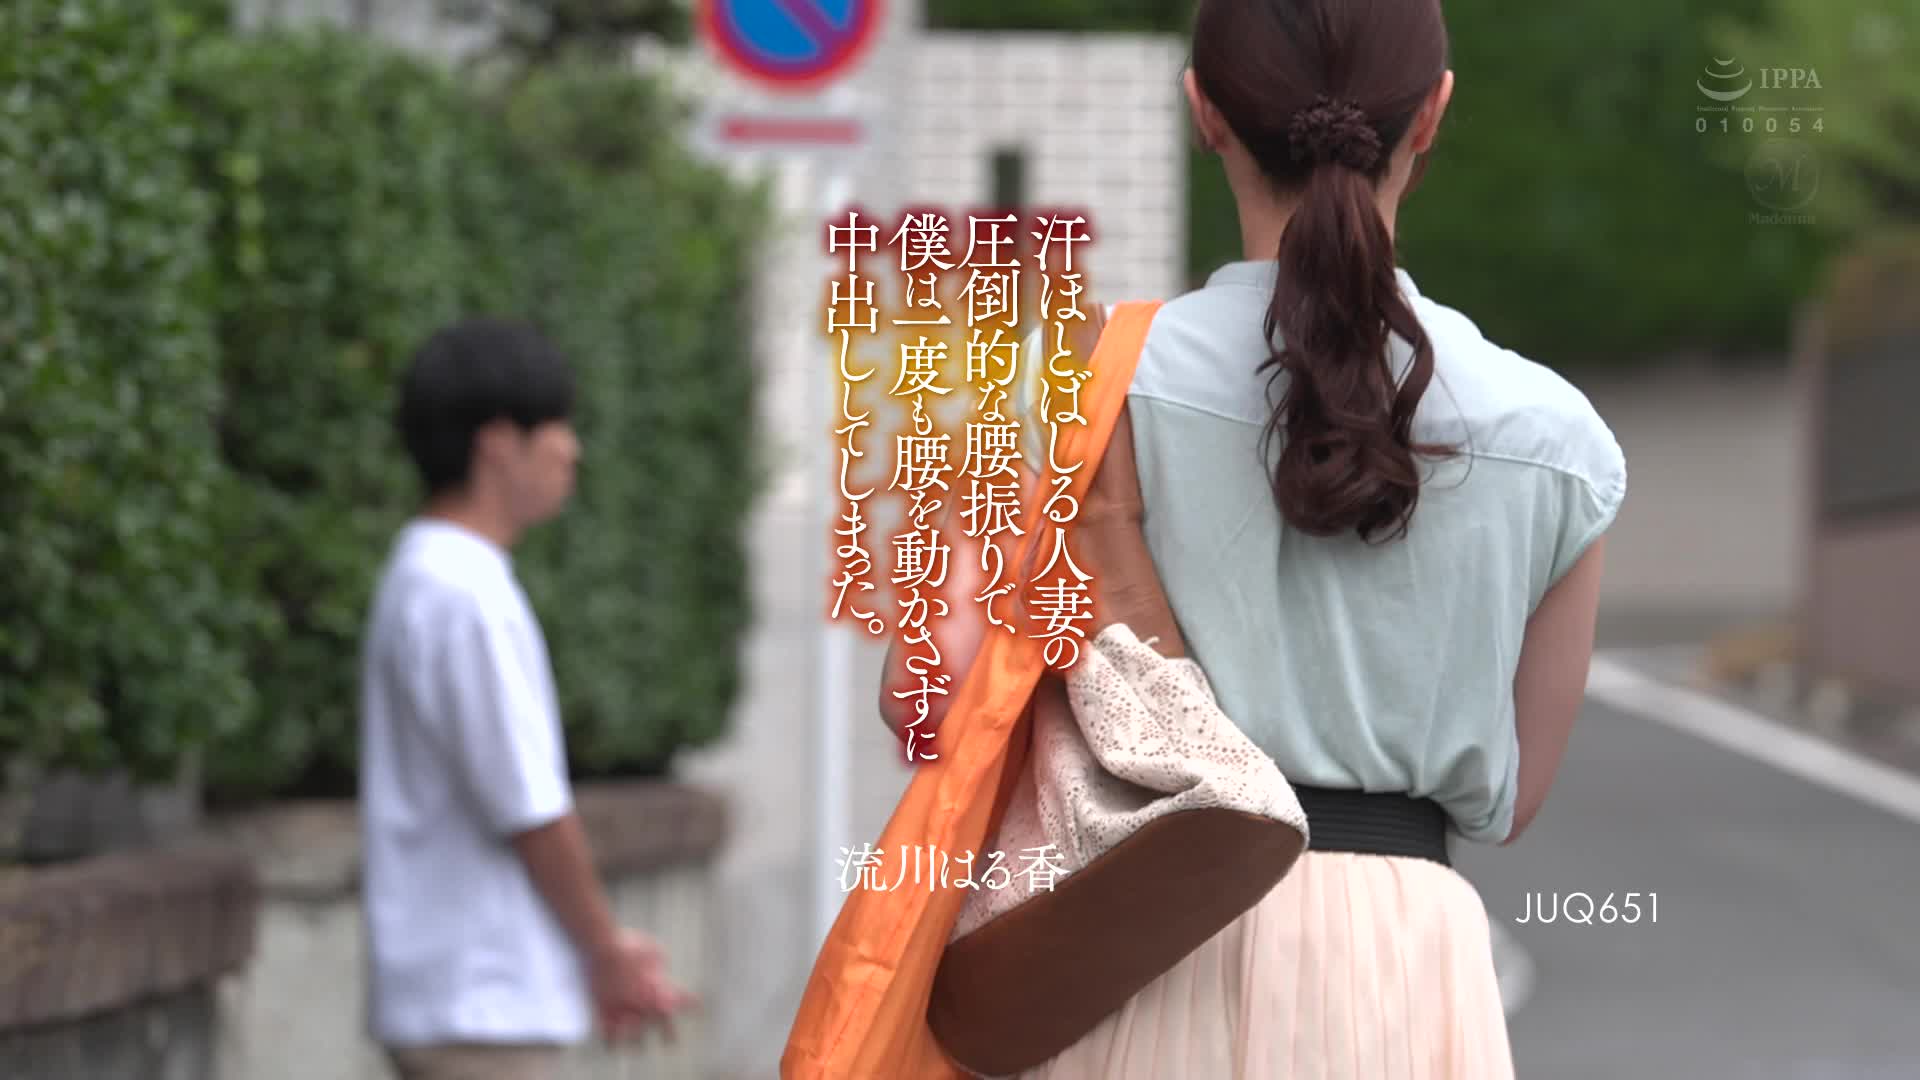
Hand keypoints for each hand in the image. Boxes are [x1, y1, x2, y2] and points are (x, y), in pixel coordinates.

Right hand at [589, 929, 698, 1043]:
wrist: (603, 948)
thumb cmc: (629, 945)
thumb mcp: (652, 951)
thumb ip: (658, 965)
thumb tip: (659, 971)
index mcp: (660, 988)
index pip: (680, 999)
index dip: (689, 1003)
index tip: (696, 1005)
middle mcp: (646, 1004)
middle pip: (662, 1025)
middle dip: (669, 1034)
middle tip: (671, 1042)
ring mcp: (625, 1010)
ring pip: (635, 1037)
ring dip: (638, 1042)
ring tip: (638, 1048)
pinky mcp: (605, 1012)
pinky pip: (609, 1035)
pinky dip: (611, 1042)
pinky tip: (612, 1047)